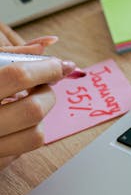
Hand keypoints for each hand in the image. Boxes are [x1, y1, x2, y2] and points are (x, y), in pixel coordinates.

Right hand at [0, 22, 62, 169]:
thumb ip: (10, 56)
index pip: (18, 76)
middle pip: (33, 109)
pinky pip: (22, 151)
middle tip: (43, 86)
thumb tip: (48, 44)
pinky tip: (11, 124)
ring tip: (27, 104)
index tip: (57, 65)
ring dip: (40, 117)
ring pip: (36, 135)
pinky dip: (24, 134)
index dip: (45, 68)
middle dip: (47, 94)